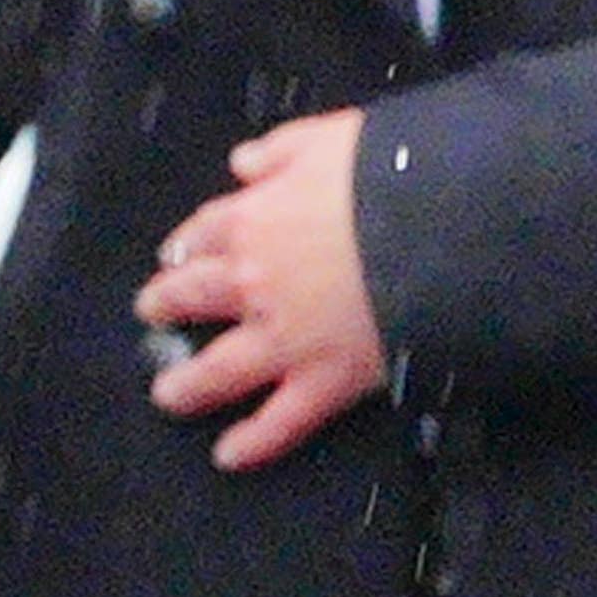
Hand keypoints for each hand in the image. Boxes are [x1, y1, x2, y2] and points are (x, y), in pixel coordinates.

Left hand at [137, 107, 388, 468]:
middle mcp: (255, 281)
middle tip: (153, 312)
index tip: (176, 254)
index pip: (205, 232)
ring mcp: (286, 336)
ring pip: (221, 366)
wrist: (442, 233)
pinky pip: (282, 419)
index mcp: (253, 220)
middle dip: (169, 304)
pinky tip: (228, 455)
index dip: (188, 244)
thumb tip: (243, 163)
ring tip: (168, 395)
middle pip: (195, 295)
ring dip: (189, 384)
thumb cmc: (389, 177)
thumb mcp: (326, 141)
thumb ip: (280, 152)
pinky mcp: (326, 379)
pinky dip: (254, 441)